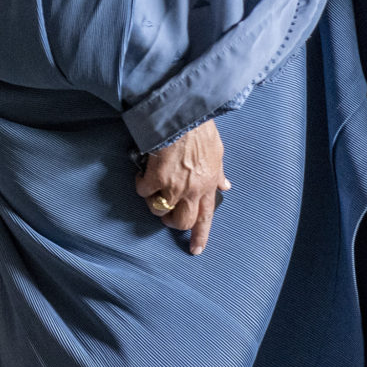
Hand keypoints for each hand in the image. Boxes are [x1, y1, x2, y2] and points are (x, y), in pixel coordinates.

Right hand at [135, 119, 230, 254]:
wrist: (184, 115)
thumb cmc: (201, 131)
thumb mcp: (218, 153)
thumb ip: (218, 174)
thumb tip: (225, 186)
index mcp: (208, 186)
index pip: (206, 219)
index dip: (200, 237)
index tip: (195, 250)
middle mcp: (192, 191)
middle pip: (181, 221)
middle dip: (170, 222)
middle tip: (165, 212)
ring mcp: (173, 185)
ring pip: (158, 209)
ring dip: (153, 201)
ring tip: (152, 188)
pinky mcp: (155, 177)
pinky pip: (143, 190)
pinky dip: (141, 183)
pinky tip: (143, 172)